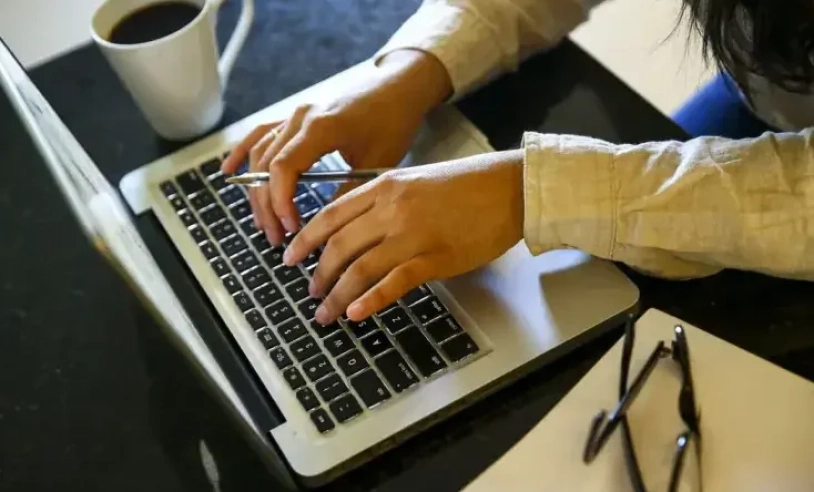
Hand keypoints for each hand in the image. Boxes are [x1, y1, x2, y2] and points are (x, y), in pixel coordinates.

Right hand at [220, 50, 452, 244]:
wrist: (398, 87)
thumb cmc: (393, 121)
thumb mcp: (377, 162)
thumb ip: (348, 192)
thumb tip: (326, 227)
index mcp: (320, 128)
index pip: (284, 169)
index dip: (280, 202)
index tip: (290, 228)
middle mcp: (300, 118)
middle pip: (267, 166)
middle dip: (267, 206)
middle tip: (276, 237)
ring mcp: (294, 115)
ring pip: (261, 154)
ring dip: (258, 191)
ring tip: (264, 223)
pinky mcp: (294, 116)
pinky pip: (260, 134)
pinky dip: (243, 153)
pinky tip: (228, 172)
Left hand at [283, 150, 524, 324]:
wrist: (509, 188)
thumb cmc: (467, 185)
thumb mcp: (416, 181)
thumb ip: (384, 202)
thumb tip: (357, 231)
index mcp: (385, 186)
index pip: (331, 215)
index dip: (305, 239)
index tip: (290, 257)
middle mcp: (392, 209)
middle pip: (340, 245)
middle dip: (318, 273)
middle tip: (309, 292)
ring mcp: (413, 234)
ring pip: (360, 268)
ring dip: (337, 295)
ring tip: (326, 313)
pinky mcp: (435, 258)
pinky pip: (394, 282)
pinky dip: (371, 300)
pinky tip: (356, 313)